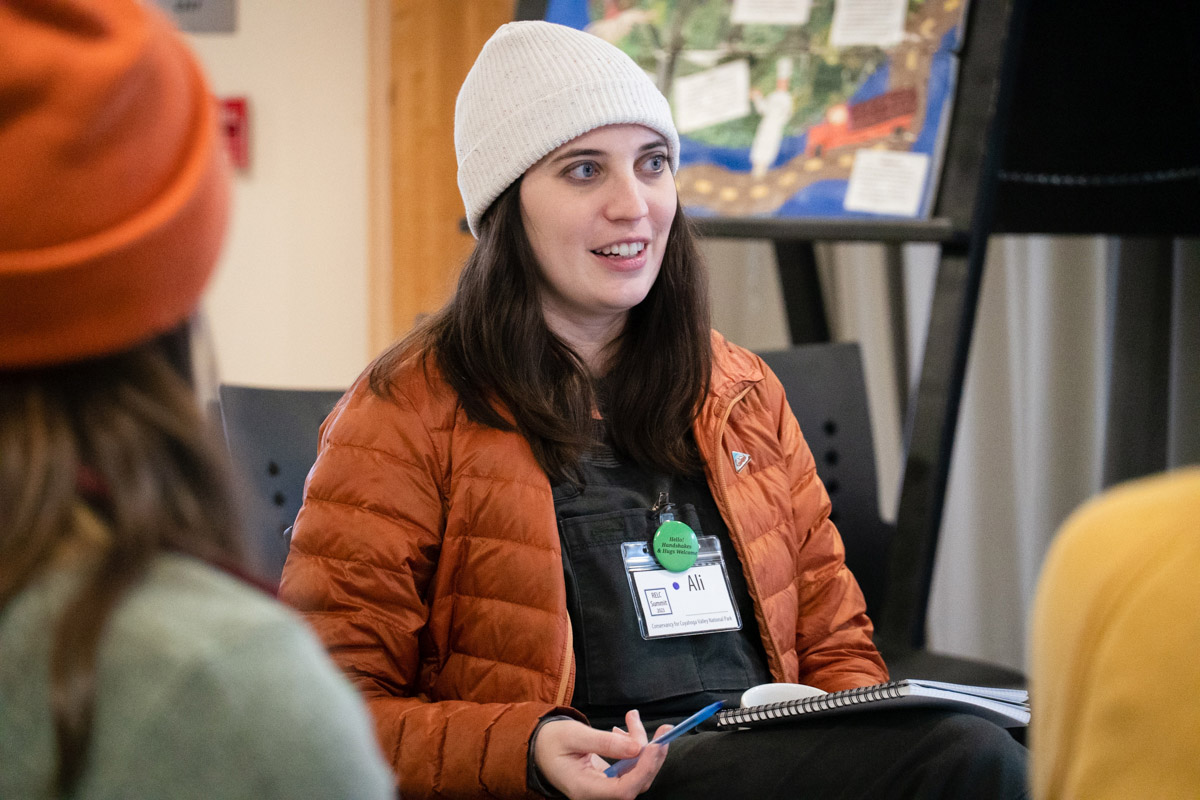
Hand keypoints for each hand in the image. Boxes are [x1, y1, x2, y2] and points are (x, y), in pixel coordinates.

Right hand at [533, 709, 671, 799]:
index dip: (644, 770)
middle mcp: (597, 794)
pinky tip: (623, 730)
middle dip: (653, 756)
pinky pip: (630, 768)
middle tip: (665, 729)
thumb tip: (637, 747)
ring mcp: (604, 788)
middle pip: (636, 783)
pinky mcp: (608, 779)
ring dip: (643, 746)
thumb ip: (604, 742)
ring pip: (636, 774)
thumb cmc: (551, 741)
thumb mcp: (574, 736)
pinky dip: (634, 748)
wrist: (538, 748)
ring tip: (632, 718)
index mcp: (585, 789)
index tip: (656, 745)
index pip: (623, 790)